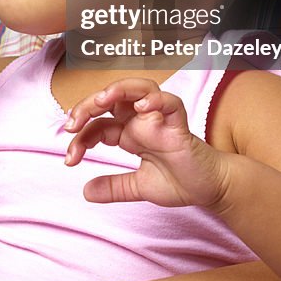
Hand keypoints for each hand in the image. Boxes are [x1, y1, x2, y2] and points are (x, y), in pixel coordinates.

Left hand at [63, 79, 228, 208]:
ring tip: (101, 100)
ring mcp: (160, 119)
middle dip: (87, 105)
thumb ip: (114, 187)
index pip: (98, 124)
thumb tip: (85, 192)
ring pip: (138, 88)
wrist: (211, 190)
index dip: (80, 138)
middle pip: (111, 98)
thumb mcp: (138, 187)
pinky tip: (140, 108)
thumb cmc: (180, 181)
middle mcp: (141, 121)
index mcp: (130, 133)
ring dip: (117, 89)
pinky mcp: (179, 124)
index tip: (70, 161)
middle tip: (71, 125)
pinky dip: (155, 100)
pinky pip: (169, 102)